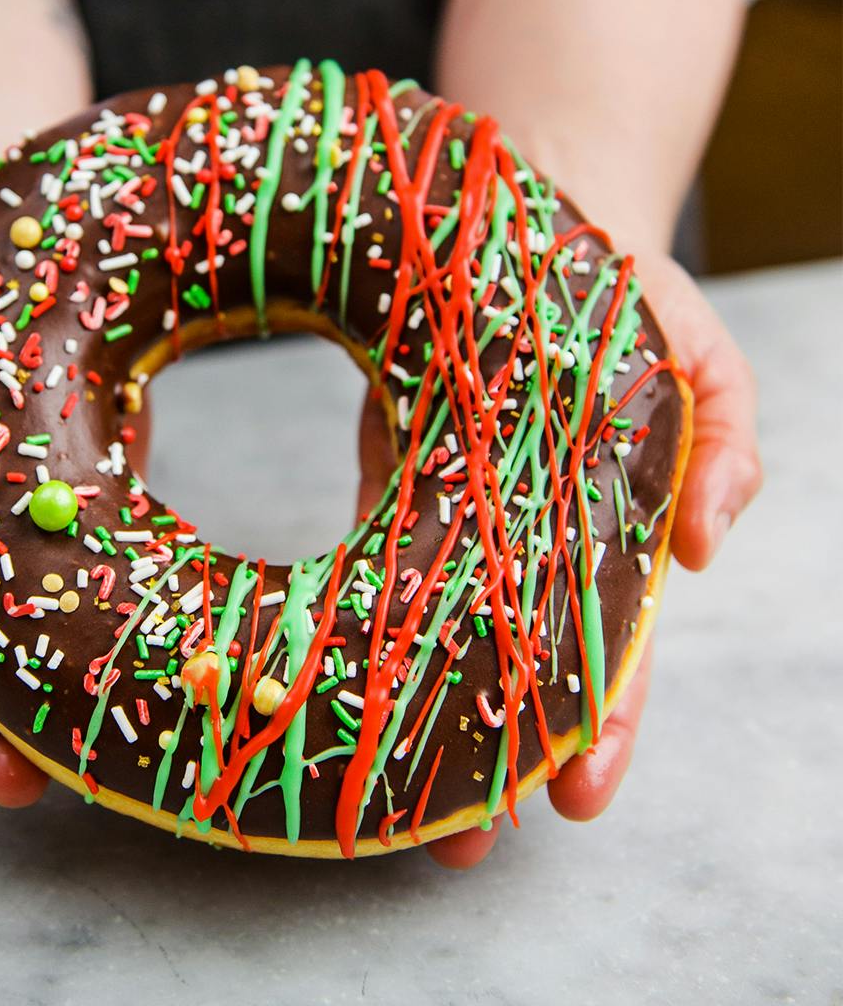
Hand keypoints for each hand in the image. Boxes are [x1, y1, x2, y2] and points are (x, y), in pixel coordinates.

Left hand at [357, 249, 761, 867]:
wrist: (536, 220)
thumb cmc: (627, 295)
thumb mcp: (701, 354)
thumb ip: (723, 441)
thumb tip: (706, 544)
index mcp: (610, 523)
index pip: (614, 644)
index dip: (602, 722)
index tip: (581, 796)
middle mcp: (528, 535)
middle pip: (515, 663)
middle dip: (494, 755)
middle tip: (461, 840)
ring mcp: (453, 507)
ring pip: (438, 626)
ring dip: (418, 710)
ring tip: (382, 796)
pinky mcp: (390, 467)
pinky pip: (375, 550)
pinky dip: (361, 612)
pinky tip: (336, 672)